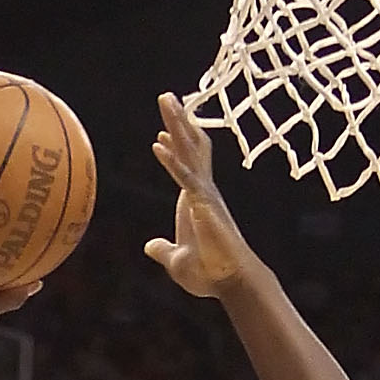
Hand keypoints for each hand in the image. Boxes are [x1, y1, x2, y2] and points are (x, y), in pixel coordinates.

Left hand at [144, 95, 262, 302]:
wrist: (230, 282)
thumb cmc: (209, 273)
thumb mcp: (177, 262)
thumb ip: (164, 251)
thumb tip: (150, 246)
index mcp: (197, 201)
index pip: (187, 166)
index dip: (176, 147)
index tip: (164, 131)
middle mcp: (203, 191)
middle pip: (190, 148)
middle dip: (178, 121)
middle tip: (167, 96)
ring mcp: (204, 195)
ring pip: (189, 152)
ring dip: (176, 125)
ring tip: (166, 100)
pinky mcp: (203, 204)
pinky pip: (184, 177)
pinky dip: (171, 161)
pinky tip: (158, 144)